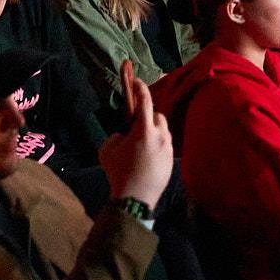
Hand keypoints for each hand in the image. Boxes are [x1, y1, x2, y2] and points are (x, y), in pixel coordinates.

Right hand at [102, 61, 174, 206]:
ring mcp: (168, 148)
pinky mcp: (172, 159)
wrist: (135, 199)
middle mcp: (160, 136)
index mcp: (144, 131)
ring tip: (140, 144)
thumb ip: (116, 136)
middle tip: (135, 127)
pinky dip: (157, 145)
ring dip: (153, 131)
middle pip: (157, 116)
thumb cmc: (118, 173)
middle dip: (147, 117)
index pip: (145, 101)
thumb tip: (124, 134)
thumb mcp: (107, 150)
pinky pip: (165, 145)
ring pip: (163, 130)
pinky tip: (147, 156)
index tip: (136, 81)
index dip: (140, 89)